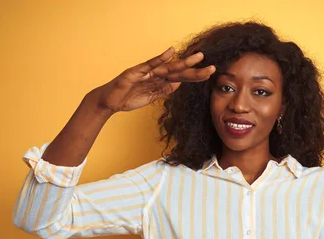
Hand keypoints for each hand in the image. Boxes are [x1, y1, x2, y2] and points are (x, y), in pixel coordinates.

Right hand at [92, 47, 214, 113]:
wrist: (110, 101)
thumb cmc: (129, 97)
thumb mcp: (151, 96)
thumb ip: (164, 90)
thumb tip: (179, 84)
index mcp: (160, 81)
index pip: (181, 78)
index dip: (195, 76)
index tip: (210, 74)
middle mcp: (156, 74)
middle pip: (179, 71)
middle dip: (195, 69)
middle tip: (212, 66)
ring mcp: (146, 72)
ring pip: (168, 67)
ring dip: (184, 62)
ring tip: (198, 57)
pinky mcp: (136, 72)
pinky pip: (150, 64)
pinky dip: (160, 58)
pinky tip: (170, 52)